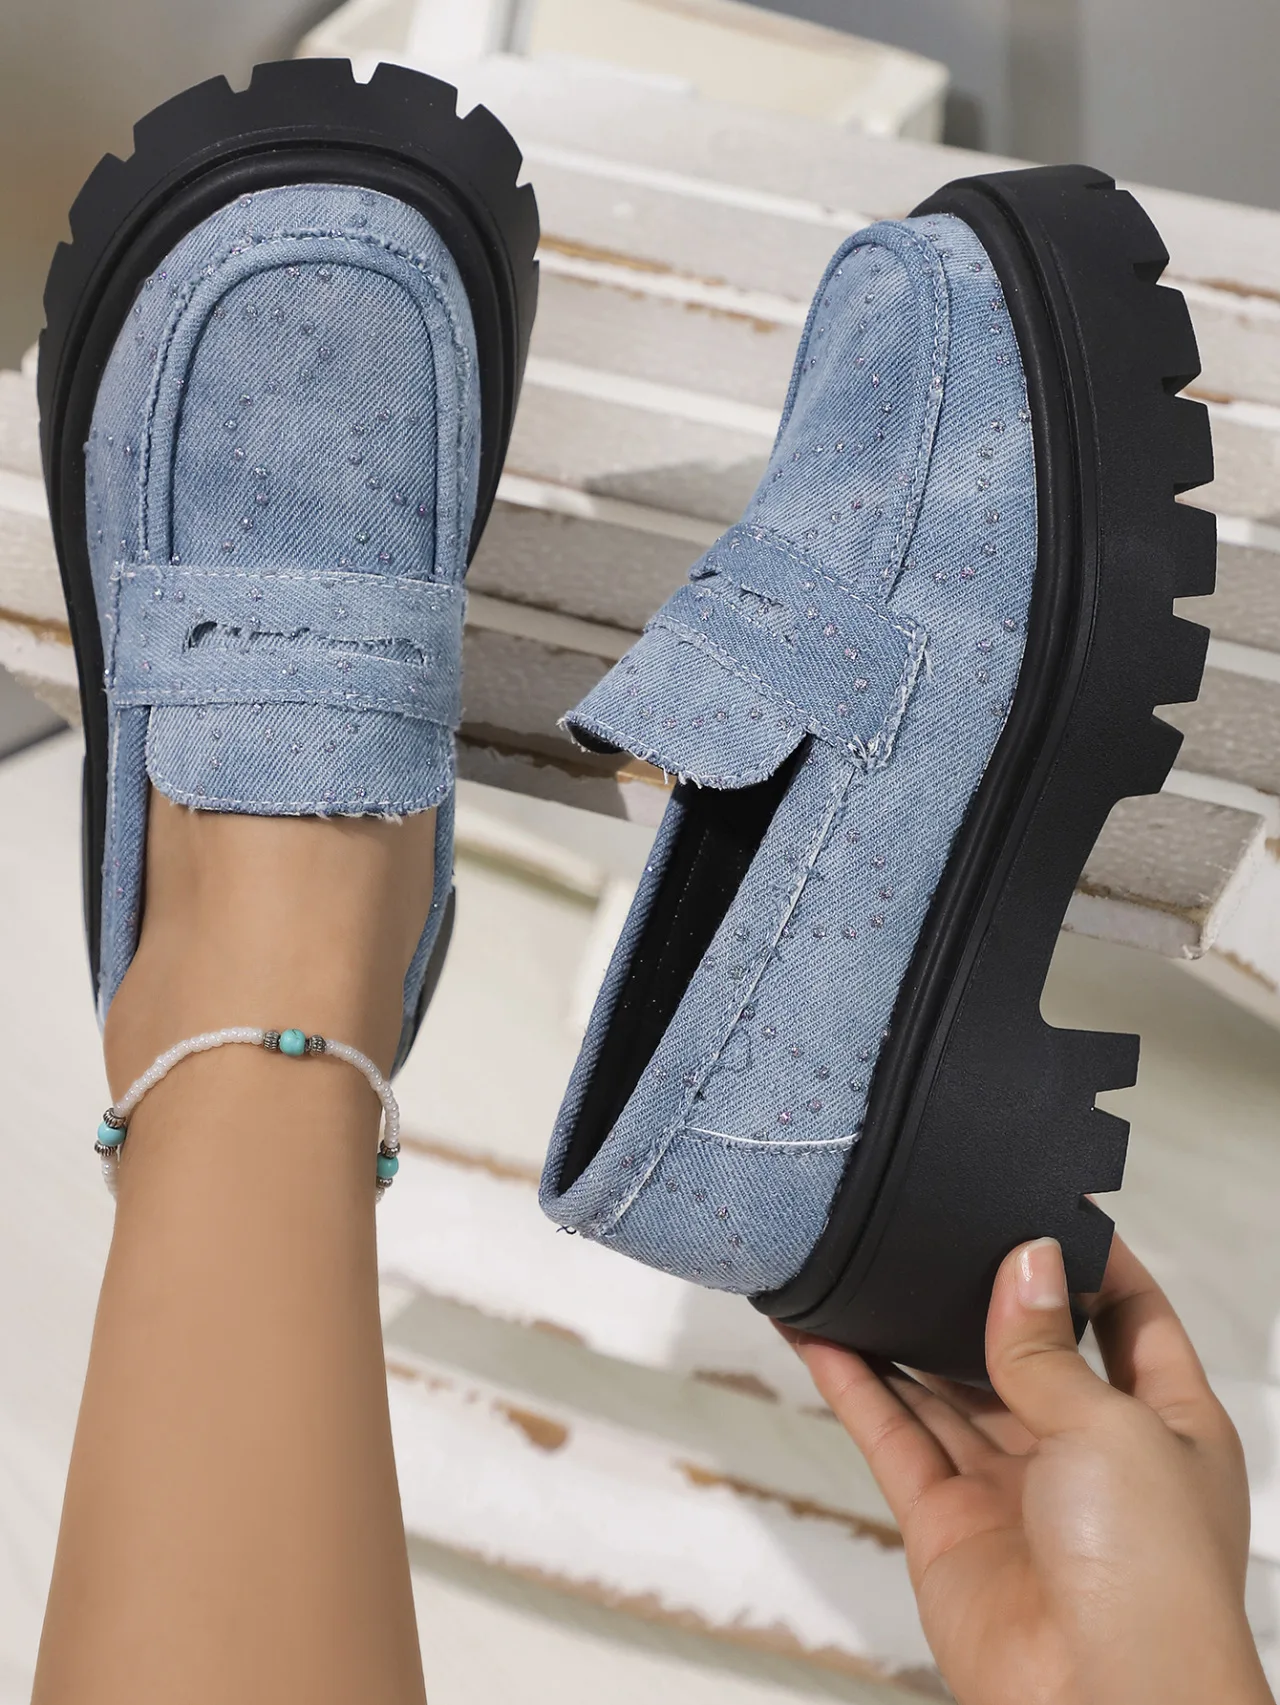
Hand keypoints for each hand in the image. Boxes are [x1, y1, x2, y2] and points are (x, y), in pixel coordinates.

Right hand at [785, 1234, 1272, 1704]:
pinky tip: (820, 1335)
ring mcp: (1015, 1488)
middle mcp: (1089, 1451)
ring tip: (859, 1265)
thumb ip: (1048, 1346)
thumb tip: (1026, 1261)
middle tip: (932, 1223)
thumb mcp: (1111, 1427)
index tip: (1042, 1203)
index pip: (1131, 1317)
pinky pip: (895, 1436)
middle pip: (1026, 1348)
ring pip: (946, 1388)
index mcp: (1164, 1421)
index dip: (1092, 1263)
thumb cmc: (1153, 1578)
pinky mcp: (948, 1523)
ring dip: (901, 1333)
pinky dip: (855, 1386)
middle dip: (980, 1292)